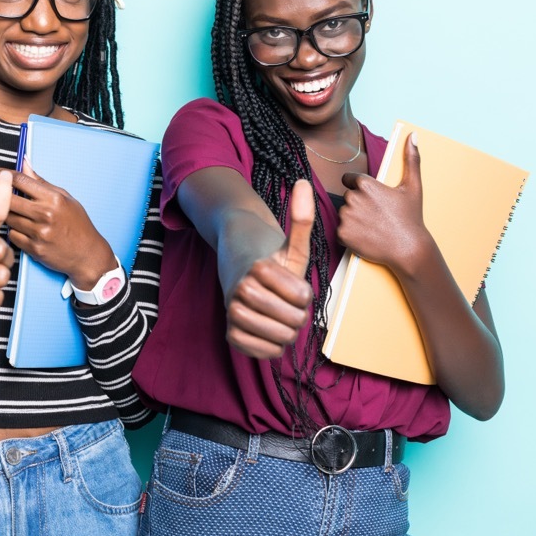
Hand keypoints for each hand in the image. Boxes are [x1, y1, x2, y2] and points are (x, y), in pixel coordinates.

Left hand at [0, 163, 117, 288]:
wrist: (87, 255)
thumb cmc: (77, 224)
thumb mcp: (64, 198)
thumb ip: (40, 181)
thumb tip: (24, 162)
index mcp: (53, 198)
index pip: (20, 180)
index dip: (0, 174)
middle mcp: (45, 214)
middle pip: (8, 199)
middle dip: (1, 196)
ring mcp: (39, 233)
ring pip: (8, 218)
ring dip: (8, 215)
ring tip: (19, 215)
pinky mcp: (34, 249)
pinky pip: (12, 236)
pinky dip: (14, 232)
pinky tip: (24, 231)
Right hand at [224, 179, 315, 358]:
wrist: (239, 272)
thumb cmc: (272, 259)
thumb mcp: (291, 243)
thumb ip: (301, 218)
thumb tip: (305, 182)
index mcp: (259, 267)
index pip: (302, 297)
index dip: (304, 294)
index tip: (294, 285)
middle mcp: (241, 289)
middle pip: (293, 320)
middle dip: (296, 314)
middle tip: (288, 304)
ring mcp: (233, 312)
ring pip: (278, 338)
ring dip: (285, 331)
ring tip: (279, 316)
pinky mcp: (230, 333)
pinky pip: (262, 352)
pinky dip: (270, 346)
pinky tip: (269, 330)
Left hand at [338, 132, 433, 276]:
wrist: (409, 249)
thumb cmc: (411, 218)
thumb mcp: (413, 186)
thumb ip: (411, 158)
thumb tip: (412, 135)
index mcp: (366, 185)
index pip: (350, 179)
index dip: (361, 188)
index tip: (372, 199)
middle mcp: (353, 199)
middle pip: (347, 197)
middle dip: (358, 204)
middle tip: (376, 215)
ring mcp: (346, 217)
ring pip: (344, 213)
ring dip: (353, 219)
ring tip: (373, 226)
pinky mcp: (342, 234)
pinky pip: (340, 231)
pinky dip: (349, 234)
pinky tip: (366, 236)